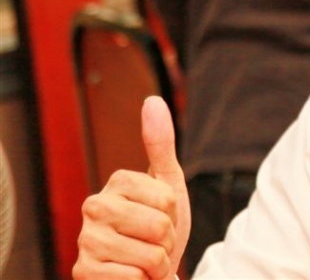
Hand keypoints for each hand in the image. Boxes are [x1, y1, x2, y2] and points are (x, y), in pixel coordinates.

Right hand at [73, 97, 190, 279]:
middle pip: (159, 227)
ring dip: (157, 263)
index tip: (162, 215)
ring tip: (146, 259)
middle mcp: (94, 207)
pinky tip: (132, 275)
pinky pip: (132, 277)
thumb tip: (152, 100)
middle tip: (156, 241)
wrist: (150, 269)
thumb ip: (160, 143)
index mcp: (116, 181)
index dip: (174, 213)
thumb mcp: (168, 183)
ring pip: (148, 255)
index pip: (168, 198)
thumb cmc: (158, 225)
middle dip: (168, 240)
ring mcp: (86, 240)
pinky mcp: (83, 271)